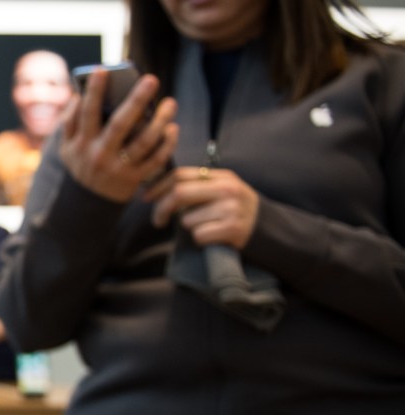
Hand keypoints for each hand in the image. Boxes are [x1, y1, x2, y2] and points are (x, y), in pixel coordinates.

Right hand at [58, 68, 178, 202]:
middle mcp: (99, 155)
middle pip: (120, 124)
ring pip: (144, 142)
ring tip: (170, 103)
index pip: (87, 113)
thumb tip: (78, 96)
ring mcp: (118, 168)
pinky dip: (166, 145)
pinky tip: (172, 128)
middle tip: (151, 79)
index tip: (102, 70)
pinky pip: (155, 160)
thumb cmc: (80, 164)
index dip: (93, 91)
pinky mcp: (134, 179)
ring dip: (160, 121)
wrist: (87, 204)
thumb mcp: (66, 147)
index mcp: (81, 143)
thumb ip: (69, 121)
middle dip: (136, 100)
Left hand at [145, 166, 260, 248]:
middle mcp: (226, 189)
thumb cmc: (235, 210)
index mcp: (221, 176)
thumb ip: (196, 186)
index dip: (158, 186)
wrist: (268, 229)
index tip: (146, 198)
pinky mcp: (233, 228)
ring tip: (205, 227)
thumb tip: (156, 190)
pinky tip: (214, 236)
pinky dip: (200, 240)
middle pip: (178, 193)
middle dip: (161, 209)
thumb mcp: (221, 190)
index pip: (180, 174)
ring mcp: (231, 208)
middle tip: (158, 221)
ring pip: (187, 219)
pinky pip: (199, 235)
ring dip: (189, 227)